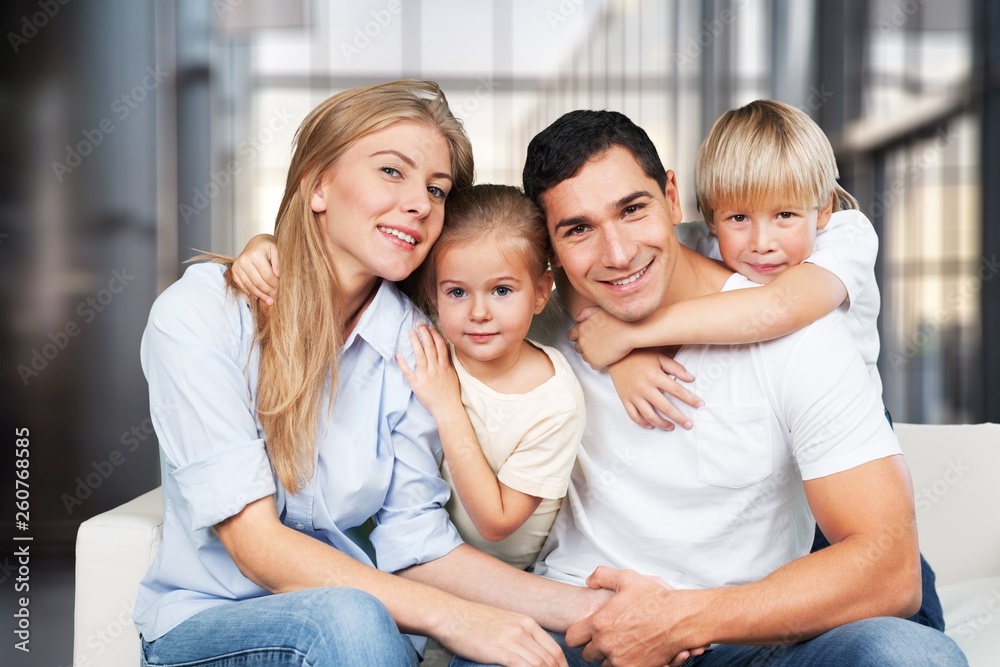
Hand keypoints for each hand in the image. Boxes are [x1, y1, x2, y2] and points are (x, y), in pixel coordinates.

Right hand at [231, 234, 278, 303]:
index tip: (281, 290)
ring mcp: (237, 266)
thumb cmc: (268, 248)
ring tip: (269, 301)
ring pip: (249, 286)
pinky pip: (242, 286)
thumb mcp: (276, 250)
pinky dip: (250, 293)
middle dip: (268, 292)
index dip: (275, 285)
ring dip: (260, 295)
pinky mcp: (234, 271)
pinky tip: (258, 297)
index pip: (267, 276)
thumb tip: (277, 276)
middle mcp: (244, 260)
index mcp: (255, 255)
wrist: (256, 244)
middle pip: (258, 282)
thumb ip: (278, 263)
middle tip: (275, 298)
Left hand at [395, 323, 462, 417]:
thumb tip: (445, 348)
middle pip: (429, 346)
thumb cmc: (450, 392)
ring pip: (420, 355)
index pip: (439, 345)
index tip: (429, 326)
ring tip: (411, 332)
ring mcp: (426, 375)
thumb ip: (447, 361)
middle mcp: (435, 368)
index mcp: (444, 365)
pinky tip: (398, 355)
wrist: (447, 407)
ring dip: (415, 342)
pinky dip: (403, 363)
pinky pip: (408, 372)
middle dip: (424, 333)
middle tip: (419, 324)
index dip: (434, 334)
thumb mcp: (452, 373)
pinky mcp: (417, 383)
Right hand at [438, 601, 567, 666]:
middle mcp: (523, 629)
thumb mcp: (504, 621)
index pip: (555, 649)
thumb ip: (520, 634)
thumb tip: (530, 652)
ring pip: (540, 664)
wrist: (451, 614)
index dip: (562, 666)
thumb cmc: (473, 621)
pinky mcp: (498, 649)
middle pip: (550, 659)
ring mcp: (511, 638)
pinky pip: (522, 666)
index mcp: (527, 622)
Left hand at [566, 567, 708, 666]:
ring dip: (610, 657)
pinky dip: (626, 663)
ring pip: (605, 665)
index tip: (587, 631)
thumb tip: (589, 581)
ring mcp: (621, 660)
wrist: (680, 619)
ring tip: (623, 643)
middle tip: (608, 637)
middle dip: (595, 647)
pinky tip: (634, 651)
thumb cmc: (654, 599)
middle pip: (587, 655)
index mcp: (599, 624)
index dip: (579, 634)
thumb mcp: (626, 578)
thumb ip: (602, 576)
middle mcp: (607, 645)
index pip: (572, 638)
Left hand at [568, 307, 633, 369]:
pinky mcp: (597, 362)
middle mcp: (582, 342)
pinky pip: (594, 365)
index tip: (585, 338)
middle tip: (597, 344)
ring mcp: (589, 353)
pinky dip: (600, 362)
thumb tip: (577, 319)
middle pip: (578, 348)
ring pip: (585, 357)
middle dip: (585, 346)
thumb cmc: (617, 319)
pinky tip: (607, 357)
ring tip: (604, 350)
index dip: (578, 337)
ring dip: (592, 355)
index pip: (571, 336)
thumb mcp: (599, 310)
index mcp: (581, 329)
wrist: (631, 332)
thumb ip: (585, 313)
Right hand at [607, 351, 702, 429]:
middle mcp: (645, 388)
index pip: (677, 391)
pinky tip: (651, 425)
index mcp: (655, 376)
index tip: (700, 405)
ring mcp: (634, 396)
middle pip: (666, 408)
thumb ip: (676, 368)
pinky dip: (643, 423)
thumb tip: (691, 379)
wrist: (616, 356)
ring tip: (671, 427)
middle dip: (679, 418)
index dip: (690, 399)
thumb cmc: (639, 355)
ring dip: (662, 424)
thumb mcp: (659, 357)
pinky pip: (634, 416)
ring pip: (650, 416)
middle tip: (689, 425)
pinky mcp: (625, 399)